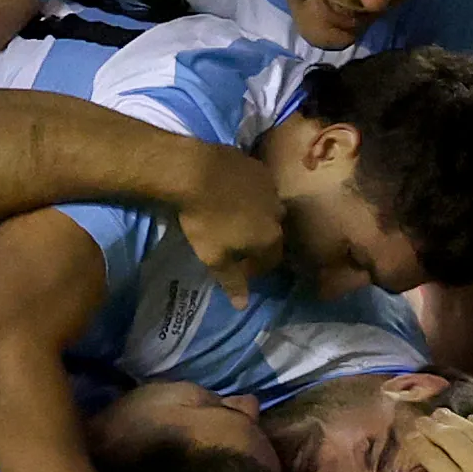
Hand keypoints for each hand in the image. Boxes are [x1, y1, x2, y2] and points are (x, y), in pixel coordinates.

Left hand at [176, 144, 286, 306]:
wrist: (195, 172)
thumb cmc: (204, 221)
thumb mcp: (214, 258)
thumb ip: (232, 282)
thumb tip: (243, 306)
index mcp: (271, 237)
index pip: (272, 259)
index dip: (256, 266)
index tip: (238, 266)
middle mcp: (277, 212)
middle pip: (272, 232)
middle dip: (258, 239)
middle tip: (236, 239)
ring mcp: (270, 186)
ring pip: (267, 206)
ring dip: (255, 213)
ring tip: (233, 214)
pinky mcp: (257, 166)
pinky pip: (258, 185)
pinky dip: (248, 192)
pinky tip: (230, 191)